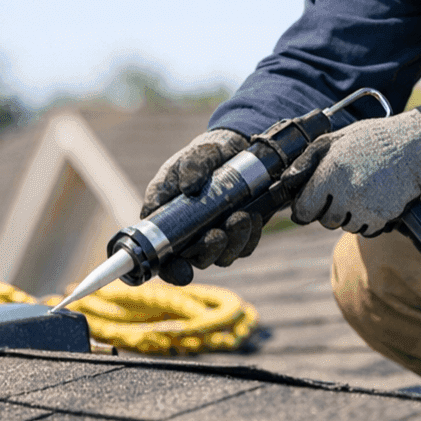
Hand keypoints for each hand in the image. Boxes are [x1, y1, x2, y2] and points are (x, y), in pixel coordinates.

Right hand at [141, 129, 256, 283]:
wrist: (235, 149)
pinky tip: (255, 216)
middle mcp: (191, 237)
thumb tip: (189, 188)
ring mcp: (217, 236)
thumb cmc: (204, 156)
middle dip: (210, 251)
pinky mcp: (240, 234)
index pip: (165, 258)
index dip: (171, 270)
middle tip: (218, 233)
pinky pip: (246, 245)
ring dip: (234, 242)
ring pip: (224, 256)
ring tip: (241, 217)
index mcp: (168, 224)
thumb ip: (190, 166)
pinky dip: (251, 235)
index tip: (184, 271)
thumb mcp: (194, 155)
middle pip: (197, 261)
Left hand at [289, 109, 420, 234]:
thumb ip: (306, 160)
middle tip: (340, 191)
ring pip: (346, 226)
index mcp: (331, 172)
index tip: (307, 206)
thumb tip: (286, 181)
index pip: (305, 210)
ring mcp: (367, 207)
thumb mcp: (334, 140)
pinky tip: (372, 200)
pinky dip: (367, 220)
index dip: (303, 210)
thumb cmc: (371, 140)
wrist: (413, 146)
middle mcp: (347, 193)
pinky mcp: (384, 216)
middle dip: (329, 209)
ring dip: (348, 215)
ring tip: (360, 192)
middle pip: (326, 220)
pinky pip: (366, 229)